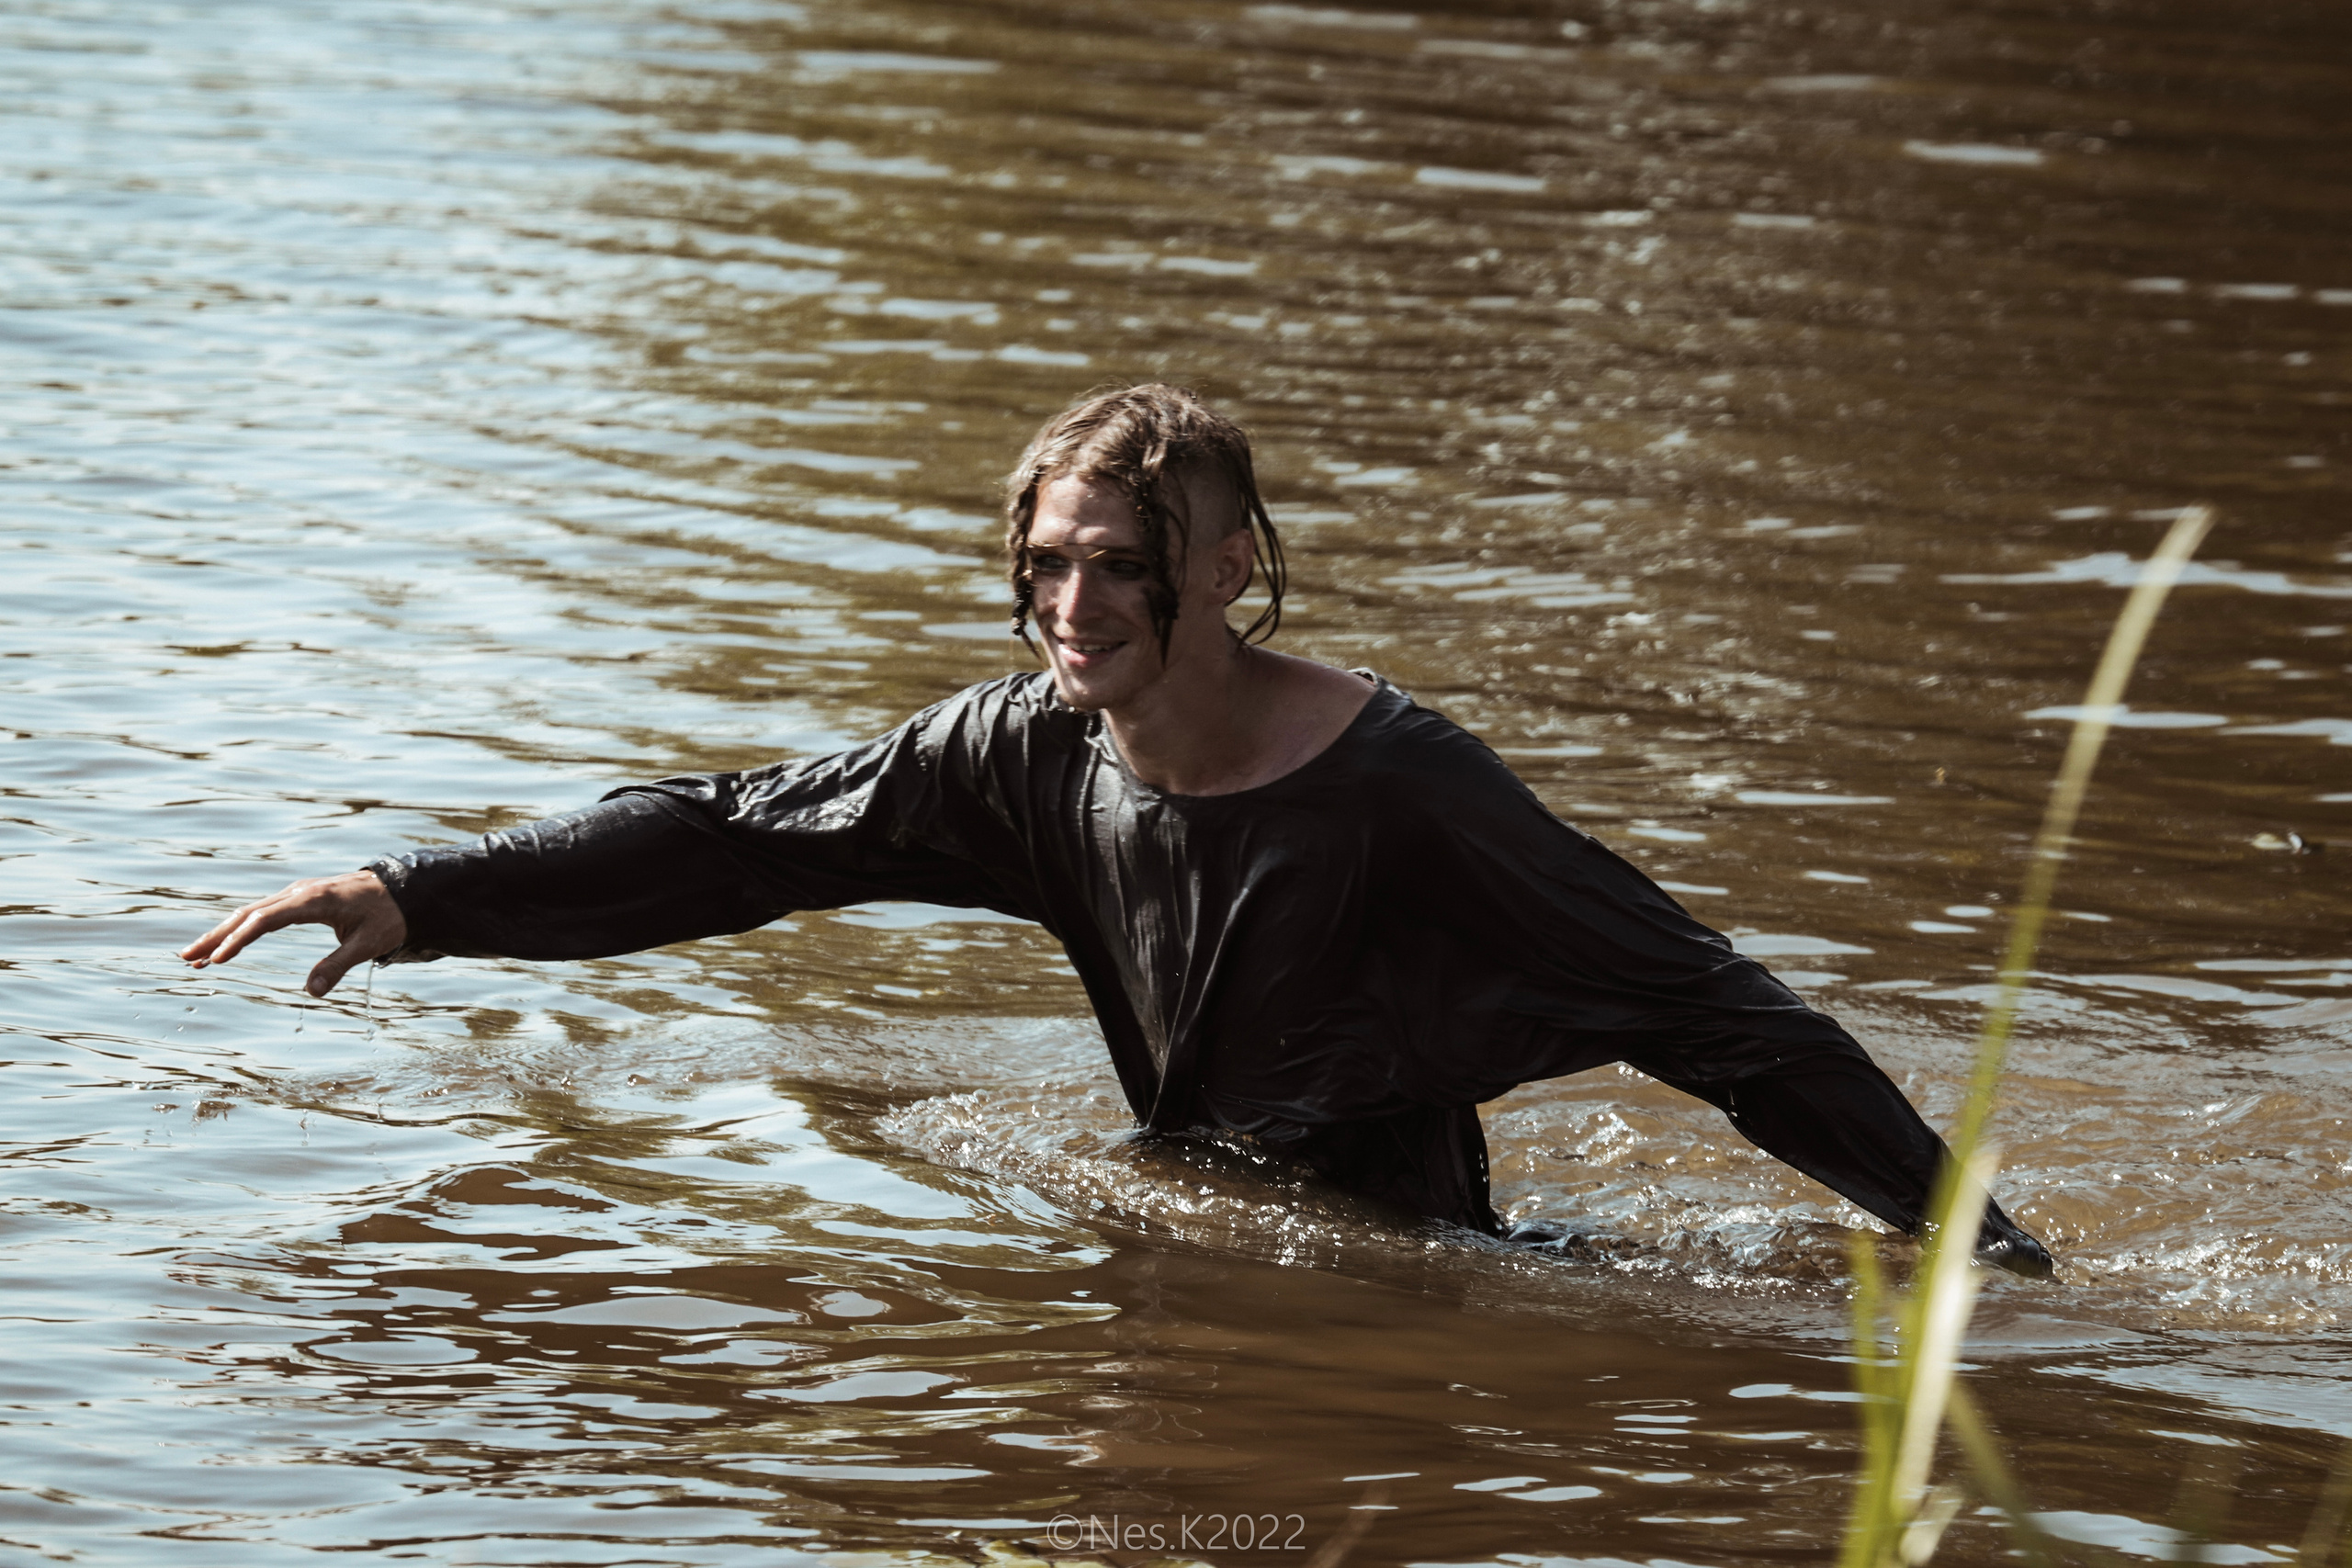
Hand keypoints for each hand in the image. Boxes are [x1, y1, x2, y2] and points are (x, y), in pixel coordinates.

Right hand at [179, 870, 408, 997]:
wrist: (403, 889)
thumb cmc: (389, 916)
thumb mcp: (370, 943)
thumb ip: (339, 965)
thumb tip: (312, 993)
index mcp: (314, 900)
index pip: (265, 919)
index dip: (239, 940)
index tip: (217, 960)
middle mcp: (299, 892)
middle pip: (248, 913)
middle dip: (216, 936)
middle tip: (186, 958)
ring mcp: (297, 893)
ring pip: (250, 912)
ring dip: (222, 933)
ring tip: (194, 957)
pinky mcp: (299, 898)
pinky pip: (262, 912)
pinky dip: (240, 928)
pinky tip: (225, 946)